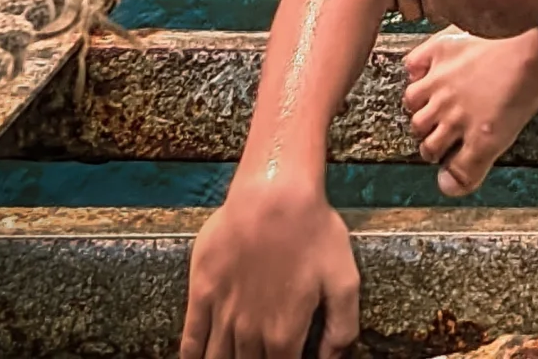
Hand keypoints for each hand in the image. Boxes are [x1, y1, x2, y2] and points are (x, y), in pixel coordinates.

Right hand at [180, 179, 359, 358]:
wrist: (273, 195)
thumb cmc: (313, 232)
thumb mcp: (345, 281)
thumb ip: (342, 330)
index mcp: (284, 335)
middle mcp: (249, 333)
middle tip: (258, 356)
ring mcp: (222, 315)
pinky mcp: (201, 293)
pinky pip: (191, 339)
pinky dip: (192, 356)